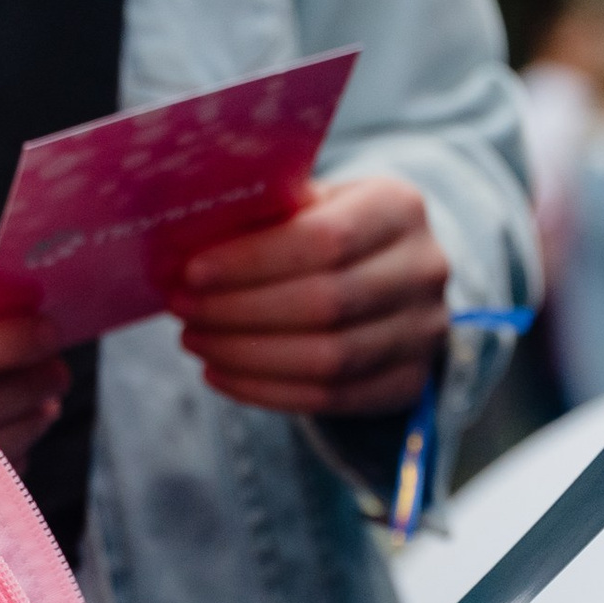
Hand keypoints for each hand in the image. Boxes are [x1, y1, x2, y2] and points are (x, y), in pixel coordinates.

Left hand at [175, 174, 448, 415]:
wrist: (388, 276)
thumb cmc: (327, 228)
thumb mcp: (305, 203)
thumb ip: (262, 215)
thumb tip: (179, 244)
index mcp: (399, 207)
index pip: (325, 239)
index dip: (253, 261)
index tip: (191, 272)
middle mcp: (424, 269)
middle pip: (326, 303)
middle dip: (240, 311)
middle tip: (182, 309)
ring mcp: (423, 332)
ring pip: (329, 359)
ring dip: (246, 355)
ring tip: (194, 339)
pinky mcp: (409, 382)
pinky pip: (331, 399)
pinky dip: (265, 391)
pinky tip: (218, 374)